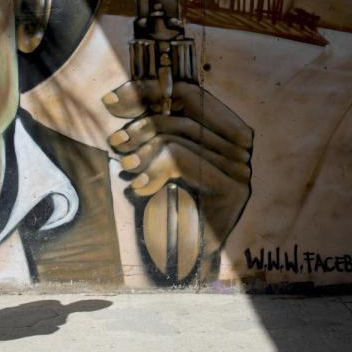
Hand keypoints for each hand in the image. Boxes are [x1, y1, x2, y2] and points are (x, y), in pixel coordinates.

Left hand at [103, 80, 252, 264]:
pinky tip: (139, 188)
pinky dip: (154, 170)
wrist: (186, 261)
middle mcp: (240, 145)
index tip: (111, 100)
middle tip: (115, 142)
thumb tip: (117, 98)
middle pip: (182, 112)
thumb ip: (153, 127)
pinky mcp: (233, 188)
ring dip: (144, 150)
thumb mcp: (157, 157)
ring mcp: (240, 166)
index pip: (189, 93)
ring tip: (126, 167)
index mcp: (225, 131)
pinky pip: (182, 160)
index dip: (148, 90)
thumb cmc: (167, 208)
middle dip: (141, 124)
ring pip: (179, 136)